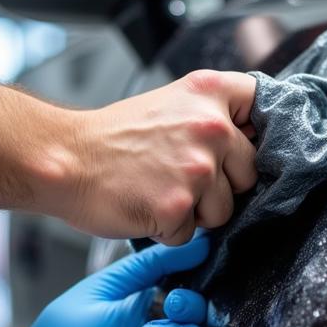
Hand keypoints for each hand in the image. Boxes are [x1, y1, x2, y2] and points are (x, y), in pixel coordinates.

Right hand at [60, 70, 257, 242]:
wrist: (63, 160)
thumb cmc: (112, 139)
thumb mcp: (170, 104)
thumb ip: (213, 116)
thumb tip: (255, 141)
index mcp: (208, 93)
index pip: (263, 105)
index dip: (254, 130)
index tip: (240, 141)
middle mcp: (209, 127)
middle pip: (250, 172)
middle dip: (222, 183)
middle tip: (177, 173)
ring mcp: (197, 169)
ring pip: (225, 209)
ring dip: (196, 211)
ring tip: (158, 189)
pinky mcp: (179, 206)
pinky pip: (193, 233)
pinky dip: (170, 229)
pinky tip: (146, 206)